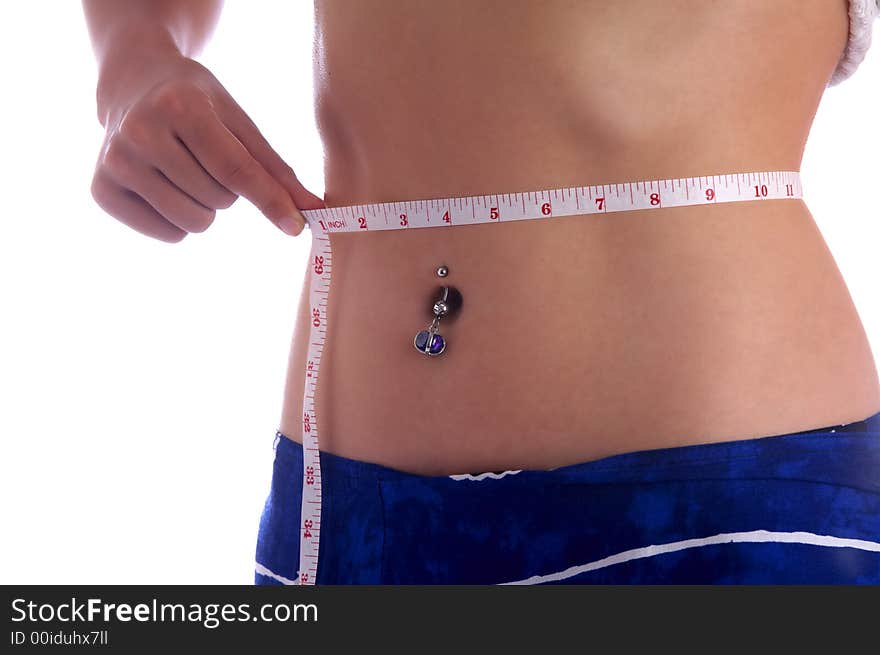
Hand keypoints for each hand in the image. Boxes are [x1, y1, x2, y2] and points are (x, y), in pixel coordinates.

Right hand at [90, 51, 322, 241]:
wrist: (133, 84)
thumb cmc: (197, 103)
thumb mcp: (239, 121)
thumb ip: (275, 169)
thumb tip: (313, 210)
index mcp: (180, 107)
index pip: (236, 170)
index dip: (271, 202)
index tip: (297, 227)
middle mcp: (140, 133)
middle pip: (219, 201)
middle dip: (226, 190)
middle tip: (204, 158)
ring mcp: (115, 163)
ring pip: (194, 222)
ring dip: (204, 207)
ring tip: (186, 172)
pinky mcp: (101, 191)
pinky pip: (168, 235)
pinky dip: (178, 221)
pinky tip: (163, 186)